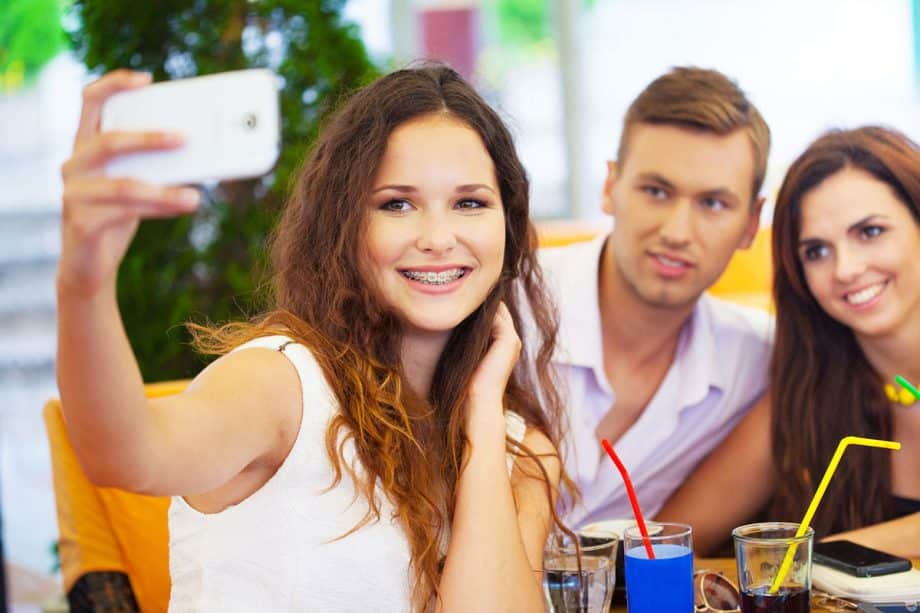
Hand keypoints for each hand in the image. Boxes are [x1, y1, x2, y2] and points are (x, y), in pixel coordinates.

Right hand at [58, 69, 200, 296]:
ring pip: (123, 184)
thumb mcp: (138, 183)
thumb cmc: (119, 215)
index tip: (147, 79)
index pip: (91, 101)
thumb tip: (208, 150)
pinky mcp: (82, 223)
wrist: (90, 265)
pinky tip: (184, 206)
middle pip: (108, 140)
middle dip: (149, 137)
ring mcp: (74, 193)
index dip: (114, 84)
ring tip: (196, 195)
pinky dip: (159, 209)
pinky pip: (125, 213)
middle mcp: (74, 164)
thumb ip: (159, 165)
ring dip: (163, 189)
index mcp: (86, 145)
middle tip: (185, 138)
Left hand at [466, 302, 521, 433]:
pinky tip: (464, 305)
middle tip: (458, 290)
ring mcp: (513, 340)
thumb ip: (467, 338)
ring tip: (459, 293)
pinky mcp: (509, 340)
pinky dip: (482, 309)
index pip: (495, 315)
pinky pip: (496, 316)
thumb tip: (450, 319)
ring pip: (497, 310)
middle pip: (497, 310)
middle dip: (479, 301)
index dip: (478, 306)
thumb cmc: (466, 382)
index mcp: (504, 345)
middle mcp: (512, 340)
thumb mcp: (466, 355)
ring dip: (480, 302)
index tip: (458, 296)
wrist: (476, 401)